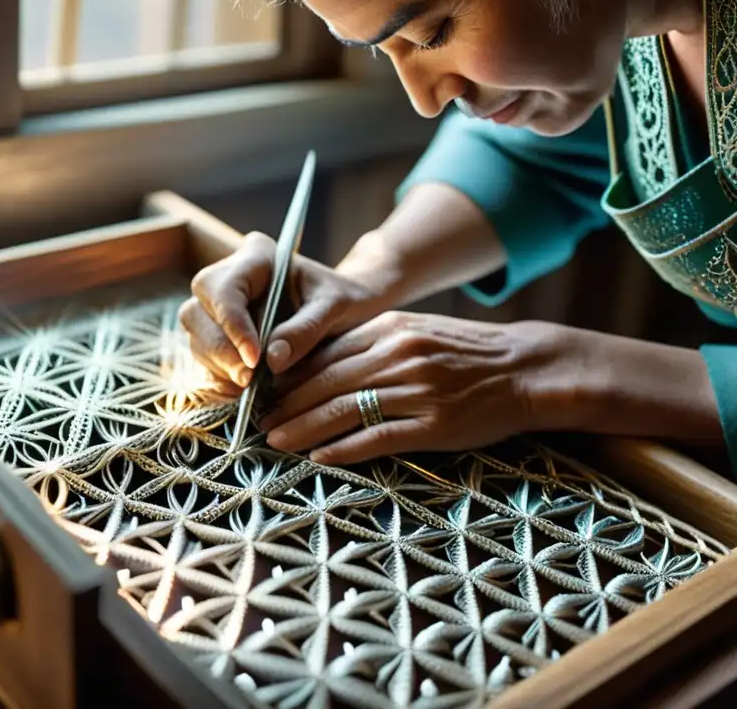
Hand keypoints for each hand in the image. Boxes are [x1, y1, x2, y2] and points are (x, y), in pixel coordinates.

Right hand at [179, 231, 397, 388]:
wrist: (346, 308)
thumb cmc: (344, 299)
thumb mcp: (335, 308)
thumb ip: (306, 329)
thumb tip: (272, 359)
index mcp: (256, 256)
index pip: (225, 289)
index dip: (234, 325)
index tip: (254, 359)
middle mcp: (229, 276)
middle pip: (197, 310)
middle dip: (220, 349)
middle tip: (247, 379)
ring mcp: (218, 304)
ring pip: (197, 334)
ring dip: (218, 364)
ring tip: (248, 386)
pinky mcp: (218, 331)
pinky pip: (204, 354)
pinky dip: (219, 373)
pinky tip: (241, 388)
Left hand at [259, 312, 577, 463]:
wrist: (527, 369)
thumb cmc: (466, 352)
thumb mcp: (417, 330)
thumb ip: (372, 342)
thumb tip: (320, 361)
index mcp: (391, 329)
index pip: (326, 353)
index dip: (290, 376)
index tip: (266, 392)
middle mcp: (399, 355)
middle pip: (326, 382)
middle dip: (286, 404)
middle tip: (259, 422)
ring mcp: (417, 390)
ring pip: (343, 410)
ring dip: (303, 428)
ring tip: (276, 441)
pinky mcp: (434, 425)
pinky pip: (377, 438)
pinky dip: (343, 449)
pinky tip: (319, 457)